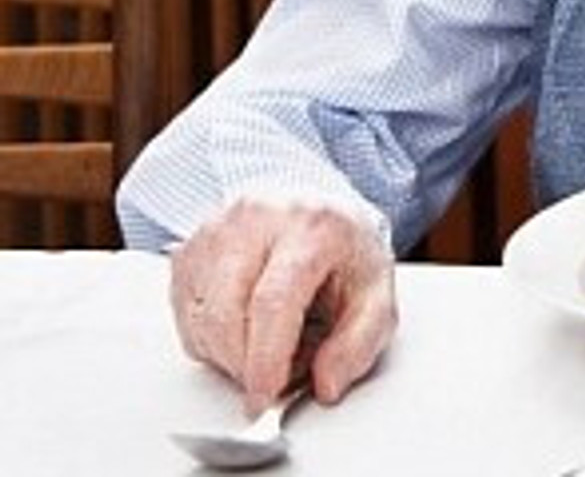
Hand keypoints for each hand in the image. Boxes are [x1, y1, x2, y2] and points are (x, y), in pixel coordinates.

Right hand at [169, 196, 396, 412]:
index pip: (274, 301)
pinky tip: (244, 326)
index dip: (265, 359)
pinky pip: (185, 315)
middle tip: (271, 378)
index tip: (264, 397)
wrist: (320, 210)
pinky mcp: (190, 246)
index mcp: (313, 227)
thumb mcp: (376, 294)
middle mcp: (258, 219)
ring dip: (227, 354)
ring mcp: (218, 229)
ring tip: (267, 341)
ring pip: (200, 318)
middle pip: (226, 313)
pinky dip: (210, 339)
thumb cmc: (344, 252)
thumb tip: (327, 384)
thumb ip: (360, 343)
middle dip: (244, 365)